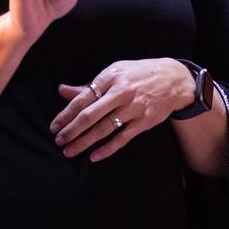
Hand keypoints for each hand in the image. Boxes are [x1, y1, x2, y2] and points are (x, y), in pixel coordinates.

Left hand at [51, 58, 197, 162]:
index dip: (66, 114)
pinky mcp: (144, 121)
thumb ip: (88, 86)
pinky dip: (108, 149)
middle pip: (90, 115)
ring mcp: (133, 108)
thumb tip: (61, 90)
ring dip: (84, 142)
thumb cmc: (138, 75)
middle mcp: (121, 92)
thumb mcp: (114, 73)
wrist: (174, 79)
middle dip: (71, 130)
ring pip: (104, 128)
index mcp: (110, 77)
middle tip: (58, 141)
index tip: (54, 126)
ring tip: (69, 151)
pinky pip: (122, 138)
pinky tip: (94, 156)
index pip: (83, 98)